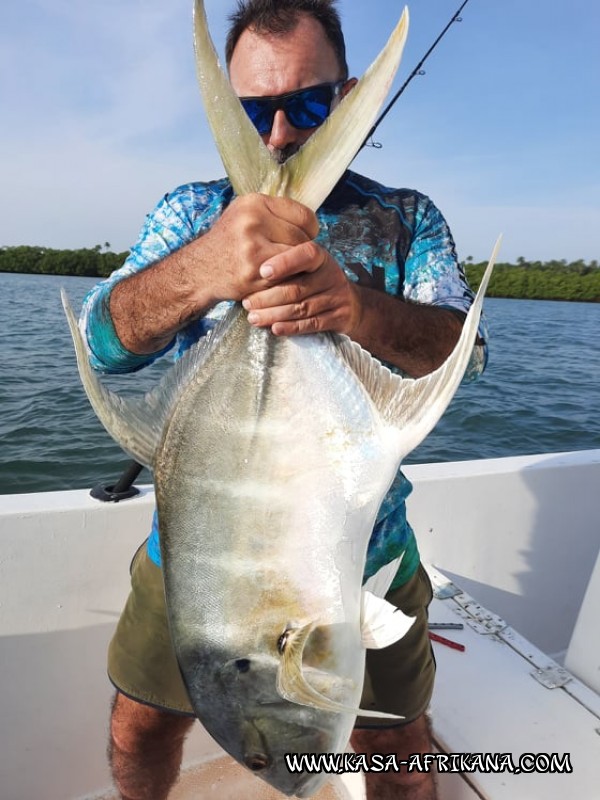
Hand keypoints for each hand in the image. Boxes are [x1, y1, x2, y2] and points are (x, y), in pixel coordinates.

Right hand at [197, 194, 317, 304]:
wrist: (200, 270)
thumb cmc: (228, 242)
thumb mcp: (244, 214)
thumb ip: (273, 212)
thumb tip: (309, 220)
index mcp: (254, 202)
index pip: (303, 215)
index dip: (309, 229)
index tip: (304, 237)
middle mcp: (253, 220)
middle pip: (301, 237)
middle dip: (301, 250)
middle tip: (293, 257)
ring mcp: (253, 246)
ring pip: (295, 257)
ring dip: (295, 265)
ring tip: (286, 267)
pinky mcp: (254, 271)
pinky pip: (286, 275)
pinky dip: (286, 278)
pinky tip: (277, 278)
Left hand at [241, 241, 361, 336]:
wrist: (350, 304)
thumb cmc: (315, 281)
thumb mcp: (306, 266)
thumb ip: (284, 265)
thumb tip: (248, 271)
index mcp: (321, 257)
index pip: (305, 255)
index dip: (284, 263)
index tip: (262, 271)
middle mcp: (331, 275)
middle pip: (297, 288)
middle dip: (268, 297)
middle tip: (247, 303)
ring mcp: (337, 297)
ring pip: (301, 308)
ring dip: (274, 315)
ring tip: (254, 318)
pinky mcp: (339, 317)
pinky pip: (311, 324)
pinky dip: (291, 327)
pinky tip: (274, 328)